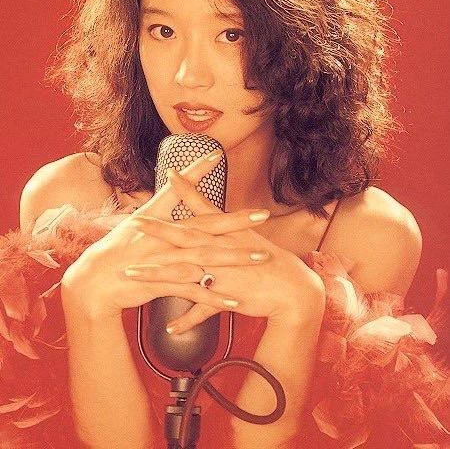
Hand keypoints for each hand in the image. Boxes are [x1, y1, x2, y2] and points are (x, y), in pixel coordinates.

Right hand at [60, 150, 268, 319]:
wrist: (94, 280)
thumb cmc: (118, 249)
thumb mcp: (137, 222)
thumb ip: (160, 204)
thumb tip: (173, 182)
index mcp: (157, 218)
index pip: (180, 191)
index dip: (196, 171)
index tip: (216, 155)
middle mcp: (164, 236)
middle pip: (206, 226)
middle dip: (236, 221)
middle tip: (262, 215)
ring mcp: (165, 259)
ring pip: (207, 257)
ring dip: (236, 258)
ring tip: (261, 257)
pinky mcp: (163, 284)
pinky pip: (194, 291)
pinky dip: (215, 296)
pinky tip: (236, 300)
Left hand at [123, 167, 325, 333]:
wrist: (290, 286)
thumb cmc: (264, 256)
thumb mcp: (240, 233)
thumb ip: (212, 214)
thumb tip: (195, 195)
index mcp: (222, 235)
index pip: (194, 216)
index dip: (172, 206)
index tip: (147, 200)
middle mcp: (219, 252)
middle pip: (183, 241)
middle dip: (157, 234)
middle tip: (132, 226)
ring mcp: (221, 275)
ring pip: (184, 274)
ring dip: (156, 275)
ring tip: (130, 276)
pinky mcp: (227, 298)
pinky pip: (203, 310)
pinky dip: (187, 320)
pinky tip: (169, 329)